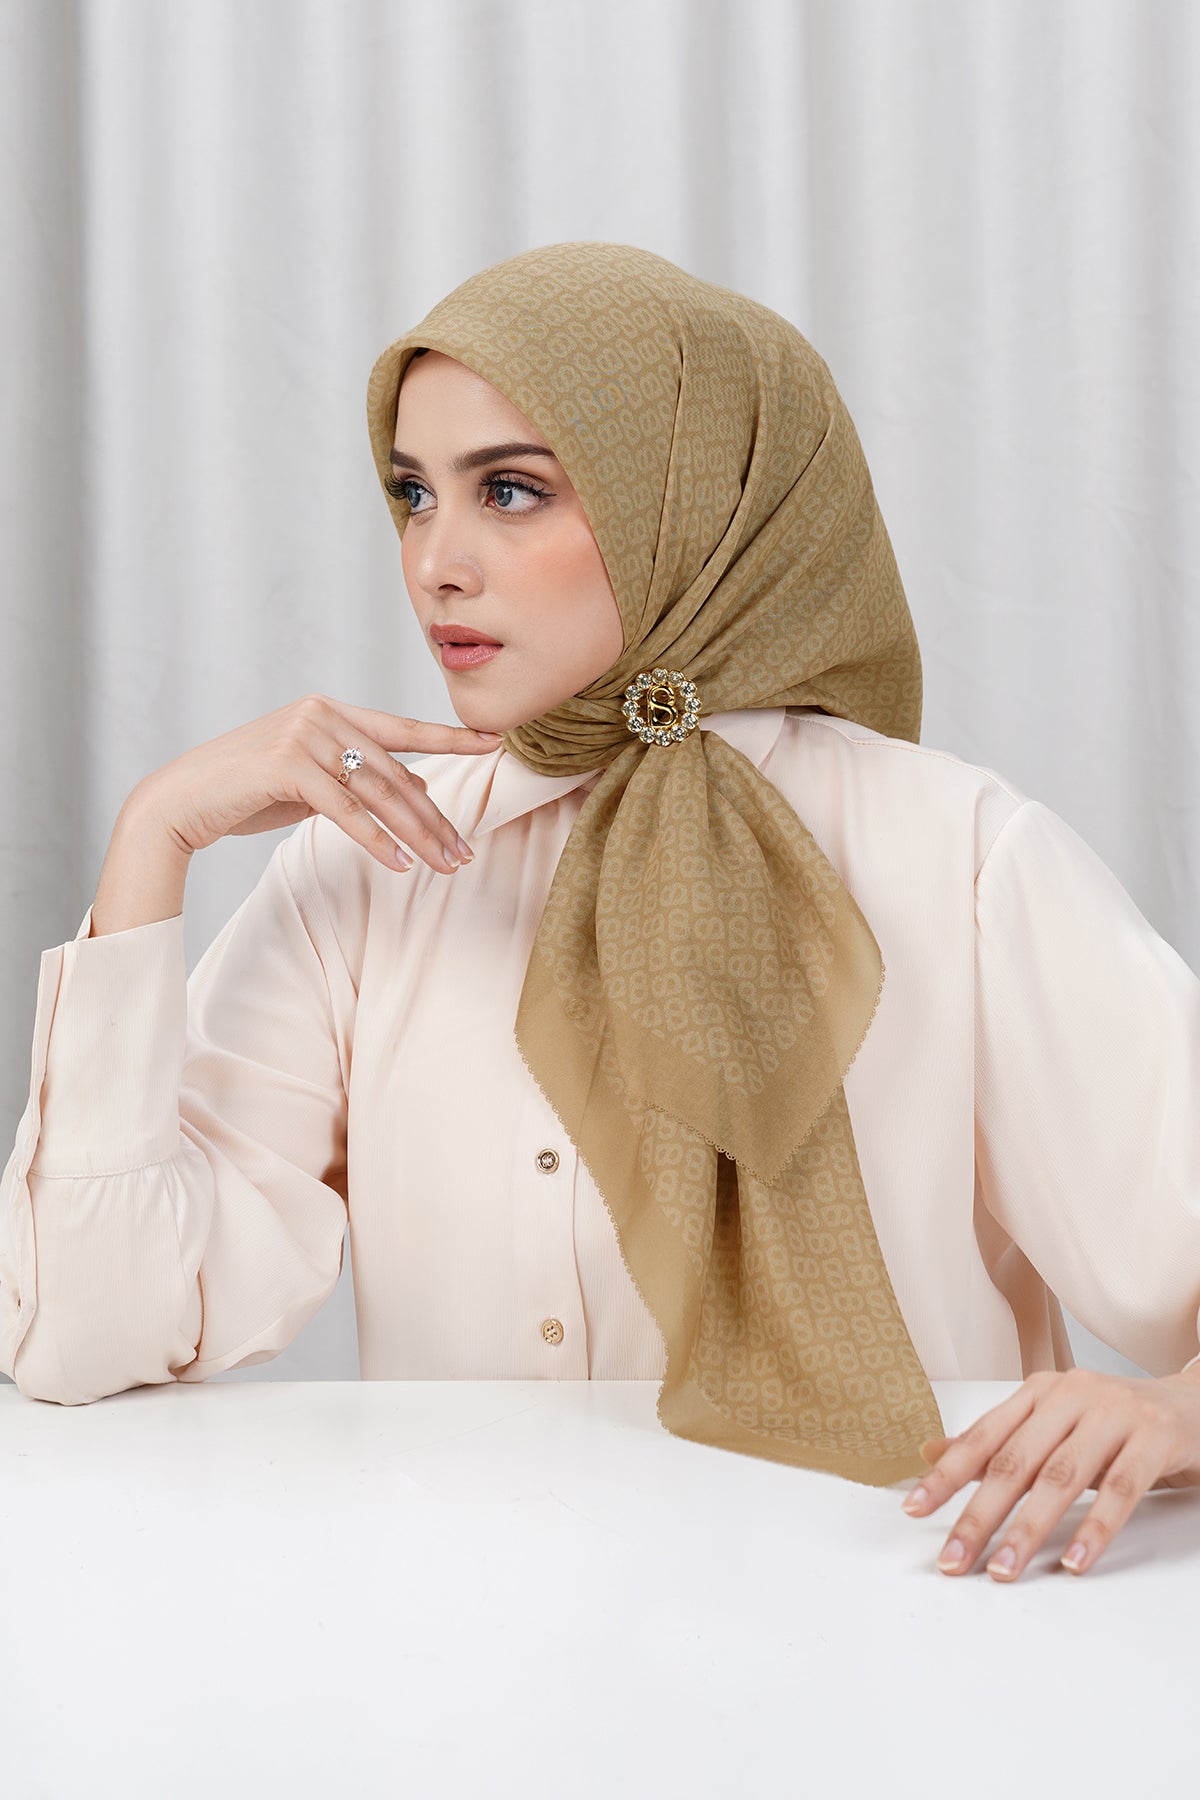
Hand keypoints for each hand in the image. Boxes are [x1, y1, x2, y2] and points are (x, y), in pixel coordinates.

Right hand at [132, 692, 502, 875]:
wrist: (180, 801)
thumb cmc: (246, 791)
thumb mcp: (311, 782)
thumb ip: (358, 777)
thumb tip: (413, 786)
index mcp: (329, 710)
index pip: (402, 727)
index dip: (449, 738)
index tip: (493, 743)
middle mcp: (320, 714)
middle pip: (394, 772)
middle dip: (433, 817)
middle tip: (464, 852)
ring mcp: (302, 735)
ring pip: (376, 792)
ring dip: (415, 834)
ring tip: (444, 865)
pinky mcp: (285, 765)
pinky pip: (344, 809)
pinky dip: (375, 839)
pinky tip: (400, 863)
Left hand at [900, 1366, 1199, 1580]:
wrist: (1192, 1404)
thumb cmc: (1115, 1422)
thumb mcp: (1054, 1424)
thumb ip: (999, 1441)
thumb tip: (931, 1455)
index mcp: (1040, 1392)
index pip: (984, 1437)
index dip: (947, 1474)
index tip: (915, 1509)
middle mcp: (1071, 1396)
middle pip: (1016, 1461)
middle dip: (979, 1514)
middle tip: (954, 1558)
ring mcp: (1115, 1414)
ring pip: (1062, 1478)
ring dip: (1028, 1529)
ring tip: (1003, 1570)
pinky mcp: (1154, 1438)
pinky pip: (1120, 1489)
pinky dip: (1095, 1529)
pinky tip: (1073, 1562)